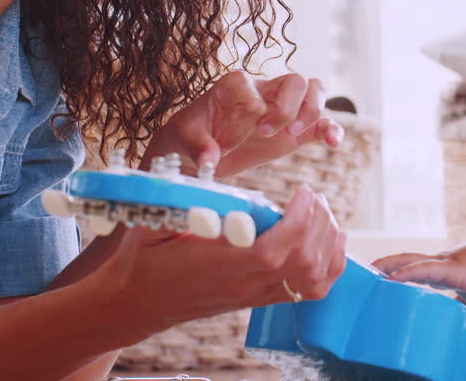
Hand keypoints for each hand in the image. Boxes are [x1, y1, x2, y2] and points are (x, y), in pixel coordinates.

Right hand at [95, 186, 346, 342]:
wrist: (137, 301)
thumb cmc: (144, 257)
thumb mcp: (154, 221)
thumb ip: (181, 198)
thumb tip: (205, 165)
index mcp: (217, 264)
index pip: (273, 251)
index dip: (299, 220)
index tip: (303, 191)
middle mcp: (241, 285)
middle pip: (302, 263)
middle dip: (318, 223)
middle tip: (313, 196)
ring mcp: (253, 295)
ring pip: (311, 279)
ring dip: (326, 241)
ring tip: (321, 212)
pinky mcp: (258, 300)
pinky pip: (308, 292)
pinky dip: (329, 266)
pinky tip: (329, 240)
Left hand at [149, 71, 343, 176]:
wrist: (194, 153)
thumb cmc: (187, 138)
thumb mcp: (183, 138)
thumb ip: (197, 146)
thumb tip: (209, 161)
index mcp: (235, 84)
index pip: (253, 95)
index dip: (241, 122)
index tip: (221, 146)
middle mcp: (264, 90)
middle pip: (294, 80)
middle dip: (285, 108)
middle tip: (264, 133)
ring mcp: (282, 109)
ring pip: (313, 91)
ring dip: (310, 112)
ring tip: (292, 134)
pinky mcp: (292, 132)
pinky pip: (320, 123)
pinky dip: (330, 129)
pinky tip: (334, 142)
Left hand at [372, 235, 465, 309]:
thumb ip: (463, 304)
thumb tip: (457, 318)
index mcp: (440, 270)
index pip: (411, 268)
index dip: (393, 270)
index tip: (377, 277)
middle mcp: (436, 264)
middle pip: (402, 260)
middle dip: (382, 265)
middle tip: (362, 272)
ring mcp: (441, 264)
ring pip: (407, 262)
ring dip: (387, 266)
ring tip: (369, 273)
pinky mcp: (449, 268)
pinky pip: (422, 268)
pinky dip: (406, 272)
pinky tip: (392, 277)